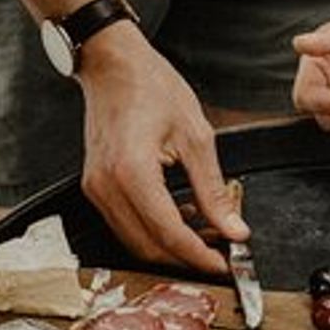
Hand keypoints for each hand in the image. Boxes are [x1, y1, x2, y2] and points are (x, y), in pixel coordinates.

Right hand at [77, 23, 246, 272]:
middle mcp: (106, 186)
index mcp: (132, 172)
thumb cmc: (152, 87)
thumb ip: (213, 190)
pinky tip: (184, 214)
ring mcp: (96, 188)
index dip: (200, 256)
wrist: (112, 64)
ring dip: (171, 245)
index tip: (226, 265)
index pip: (169, 233)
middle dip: (187, 257)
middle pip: (149, 246)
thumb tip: (235, 229)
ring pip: (135, 240)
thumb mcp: (196, 136)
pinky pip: (125, 223)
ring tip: (209, 231)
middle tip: (222, 252)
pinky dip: (154, 229)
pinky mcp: (95, 186)